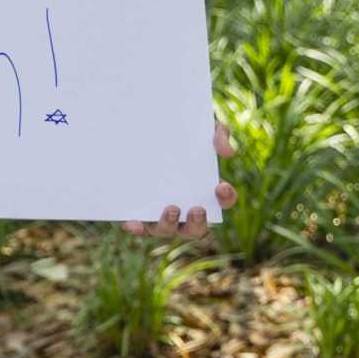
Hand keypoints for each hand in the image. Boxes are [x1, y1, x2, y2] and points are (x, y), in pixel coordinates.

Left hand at [118, 121, 238, 240]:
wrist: (144, 128)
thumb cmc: (180, 132)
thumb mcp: (201, 127)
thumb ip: (218, 133)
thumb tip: (227, 153)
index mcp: (205, 191)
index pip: (223, 201)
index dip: (226, 198)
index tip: (221, 186)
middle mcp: (185, 208)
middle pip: (196, 228)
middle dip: (198, 223)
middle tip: (197, 209)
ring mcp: (161, 213)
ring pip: (167, 230)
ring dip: (169, 225)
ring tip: (172, 208)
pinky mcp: (139, 212)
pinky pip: (138, 225)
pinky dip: (137, 227)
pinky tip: (132, 223)